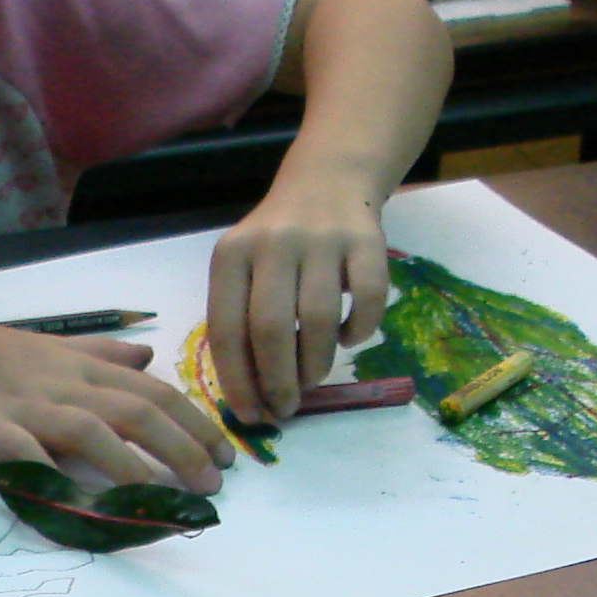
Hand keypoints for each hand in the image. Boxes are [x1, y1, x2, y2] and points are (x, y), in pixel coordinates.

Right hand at [0, 313, 232, 493]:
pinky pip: (28, 458)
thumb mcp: (50, 346)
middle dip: (183, 447)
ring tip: (167, 500)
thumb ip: (101, 354)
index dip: (195, 423)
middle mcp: (63, 384)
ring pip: (94, 432)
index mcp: (81, 366)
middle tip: (213, 484)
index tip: (226, 454)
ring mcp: (26, 407)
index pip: (153, 391)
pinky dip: (56, 481)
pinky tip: (81, 508)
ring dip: (136, 468)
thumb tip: (149, 355)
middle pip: (137, 411)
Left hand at [205, 175, 391, 421]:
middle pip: (271, 328)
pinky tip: (348, 338)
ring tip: (312, 376)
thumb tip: (251, 397)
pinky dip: (359, 331)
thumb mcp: (244, 269)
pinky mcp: (368, 239)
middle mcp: (274, 242)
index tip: (250, 416)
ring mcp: (323, 238)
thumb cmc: (277, 244)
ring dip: (316, 363)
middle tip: (285, 408)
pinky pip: (369, 299)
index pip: (226, 329)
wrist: (327, 180)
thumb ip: (241, 321)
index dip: (238, 381)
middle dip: (277, 382)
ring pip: (319, 318)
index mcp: (231, 254)